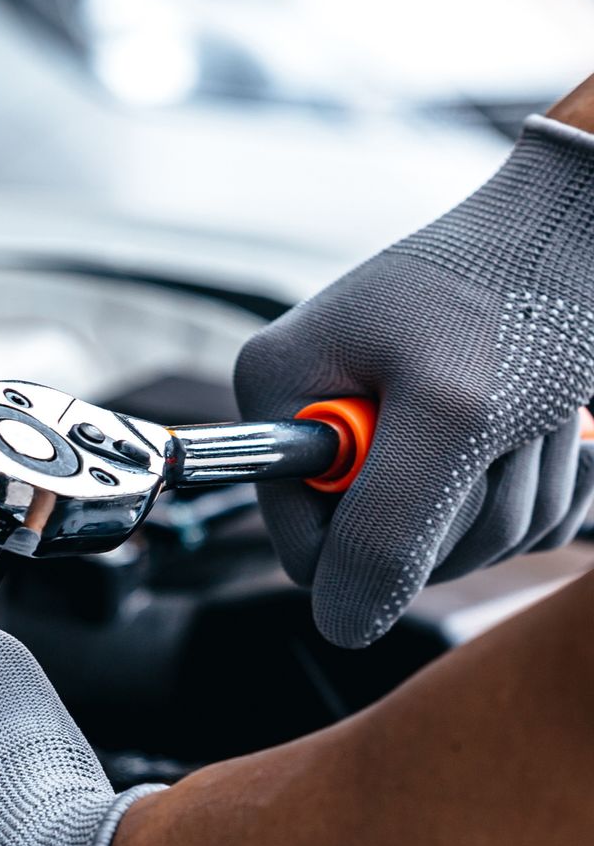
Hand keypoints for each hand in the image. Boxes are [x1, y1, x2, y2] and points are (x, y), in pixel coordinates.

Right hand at [236, 116, 593, 649]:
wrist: (592, 220)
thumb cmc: (522, 289)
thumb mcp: (453, 414)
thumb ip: (385, 529)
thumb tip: (343, 624)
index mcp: (283, 394)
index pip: (304, 547)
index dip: (378, 542)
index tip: (438, 471)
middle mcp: (321, 417)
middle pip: (381, 552)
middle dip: (465, 509)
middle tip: (499, 431)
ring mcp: (387, 435)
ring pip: (450, 543)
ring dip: (515, 494)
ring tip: (530, 413)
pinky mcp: (450, 446)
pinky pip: (496, 522)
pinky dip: (541, 489)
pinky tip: (548, 430)